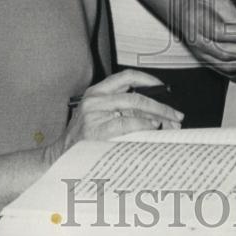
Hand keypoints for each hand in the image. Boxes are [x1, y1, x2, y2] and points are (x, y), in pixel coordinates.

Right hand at [64, 70, 183, 150]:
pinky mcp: (96, 129)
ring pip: (134, 105)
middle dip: (160, 105)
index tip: (163, 87)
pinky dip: (143, 123)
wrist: (60, 158)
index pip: (126, 77)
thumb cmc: (83, 140)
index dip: (147, 79)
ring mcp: (94, 113)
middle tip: (175, 115)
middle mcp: (95, 99)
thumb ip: (124, 112)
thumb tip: (157, 116)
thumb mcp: (100, 117)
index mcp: (96, 92)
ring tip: (169, 123)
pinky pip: (126, 122)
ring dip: (157, 114)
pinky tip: (152, 127)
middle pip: (136, 95)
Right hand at [179, 0, 235, 76]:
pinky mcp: (206, 61)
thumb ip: (234, 16)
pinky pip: (225, 71)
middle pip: (226, 52)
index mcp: (199, 21)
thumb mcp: (219, 1)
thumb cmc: (202, 3)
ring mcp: (201, 54)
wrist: (183, 11)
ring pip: (227, 64)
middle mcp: (198, 41)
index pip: (221, 33)